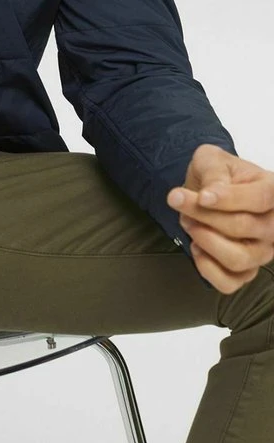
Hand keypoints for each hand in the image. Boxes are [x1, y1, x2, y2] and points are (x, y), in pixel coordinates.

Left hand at [167, 144, 273, 293]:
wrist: (208, 190)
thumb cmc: (215, 173)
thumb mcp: (210, 159)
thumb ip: (214, 173)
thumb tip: (211, 194)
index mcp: (271, 190)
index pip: (258, 199)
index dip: (228, 199)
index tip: (201, 196)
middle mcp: (273, 225)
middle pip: (242, 227)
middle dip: (203, 214)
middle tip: (177, 199)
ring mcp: (262, 251)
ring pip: (237, 259)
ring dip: (204, 240)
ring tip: (188, 222)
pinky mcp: (246, 271)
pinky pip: (229, 282)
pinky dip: (206, 268)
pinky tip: (196, 247)